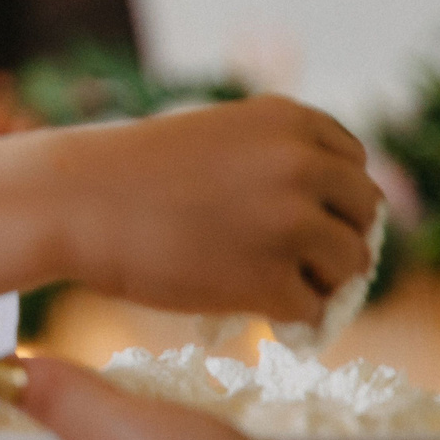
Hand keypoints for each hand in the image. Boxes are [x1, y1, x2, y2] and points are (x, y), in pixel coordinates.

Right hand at [55, 95, 380, 323]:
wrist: (74, 201)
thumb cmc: (130, 172)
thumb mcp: (215, 137)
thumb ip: (273, 159)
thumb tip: (327, 216)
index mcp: (290, 121)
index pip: (354, 164)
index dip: (334, 198)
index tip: (309, 219)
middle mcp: (303, 165)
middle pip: (365, 213)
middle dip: (338, 239)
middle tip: (301, 263)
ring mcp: (292, 224)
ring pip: (350, 265)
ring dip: (318, 281)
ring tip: (271, 286)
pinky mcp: (270, 280)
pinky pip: (310, 311)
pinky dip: (288, 318)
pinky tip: (252, 310)